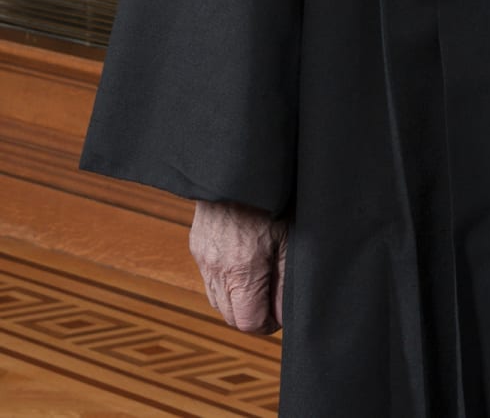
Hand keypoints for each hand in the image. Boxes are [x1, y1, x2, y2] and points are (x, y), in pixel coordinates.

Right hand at [189, 199, 287, 333]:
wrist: (239, 170)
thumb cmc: (271, 199)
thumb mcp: (288, 239)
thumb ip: (285, 282)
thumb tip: (283, 316)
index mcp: (241, 270)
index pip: (248, 323)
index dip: (267, 323)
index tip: (281, 312)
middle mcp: (216, 270)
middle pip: (231, 317)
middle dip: (252, 314)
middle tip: (273, 297)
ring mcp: (203, 259)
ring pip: (217, 301)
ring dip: (237, 300)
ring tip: (259, 279)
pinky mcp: (197, 247)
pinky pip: (209, 279)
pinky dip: (225, 282)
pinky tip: (243, 263)